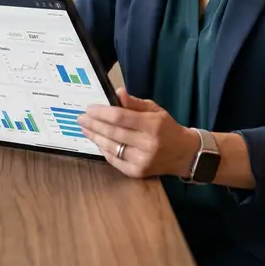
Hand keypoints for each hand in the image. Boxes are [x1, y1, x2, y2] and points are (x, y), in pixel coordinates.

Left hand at [77, 88, 199, 178]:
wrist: (183, 154)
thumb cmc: (167, 128)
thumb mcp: (155, 110)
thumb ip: (135, 103)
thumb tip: (117, 93)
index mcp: (153, 125)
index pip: (120, 117)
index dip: (102, 112)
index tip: (89, 108)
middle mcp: (147, 144)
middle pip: (113, 132)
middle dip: (94, 124)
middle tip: (81, 118)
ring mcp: (142, 160)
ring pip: (111, 147)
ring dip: (95, 137)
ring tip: (85, 129)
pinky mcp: (137, 172)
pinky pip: (114, 160)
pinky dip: (104, 149)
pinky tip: (98, 141)